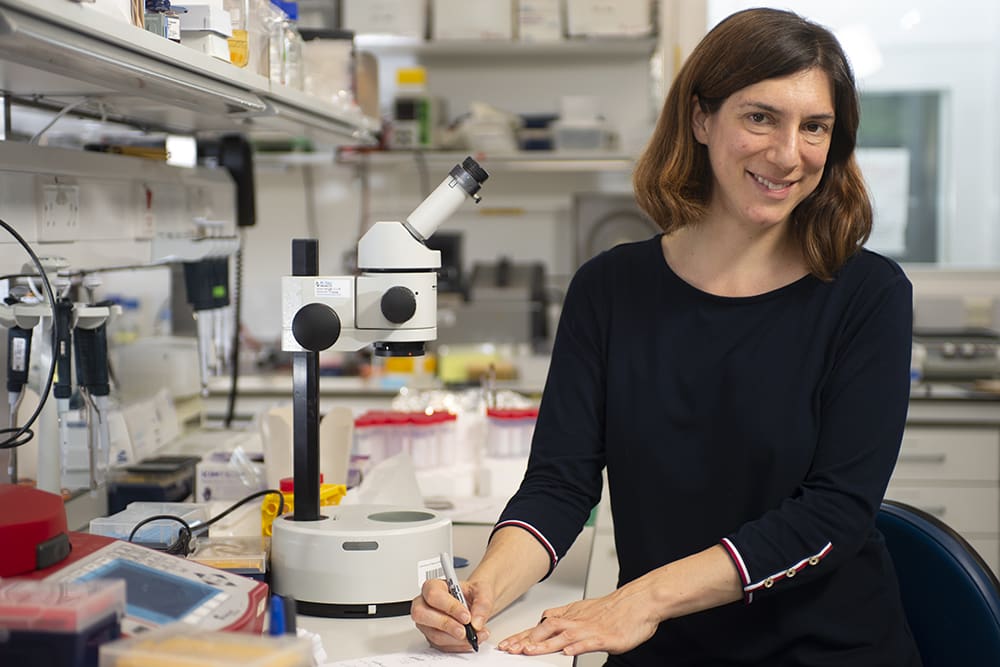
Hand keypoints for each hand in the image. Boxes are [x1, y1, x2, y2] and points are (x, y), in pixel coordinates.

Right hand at [411, 578, 491, 651]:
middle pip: (422, 615)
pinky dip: (458, 646)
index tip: (466, 616)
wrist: (475, 603)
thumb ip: (482, 605)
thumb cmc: (473, 593)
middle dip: (446, 625)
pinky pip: (442, 646)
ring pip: (434, 634)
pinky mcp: (433, 637)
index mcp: (434, 586)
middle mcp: (425, 604)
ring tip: (474, 635)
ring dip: (456, 639)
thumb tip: (476, 623)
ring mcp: (426, 622)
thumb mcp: (483, 591)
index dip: (449, 607)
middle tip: (465, 631)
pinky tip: (470, 640)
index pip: (433, 595)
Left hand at [497, 584, 660, 656]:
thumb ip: (564, 615)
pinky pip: (587, 642)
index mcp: (570, 616)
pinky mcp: (604, 637)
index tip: (507, 644)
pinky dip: (576, 647)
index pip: (540, 626)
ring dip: (544, 644)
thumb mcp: (582, 608)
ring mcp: (589, 629)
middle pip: (545, 630)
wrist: (637, 603)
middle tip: (510, 649)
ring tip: (529, 650)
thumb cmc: (613, 609)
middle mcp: (575, 621)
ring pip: (562, 636)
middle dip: (526, 640)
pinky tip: (567, 653)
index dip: (522, 635)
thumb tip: (545, 618)